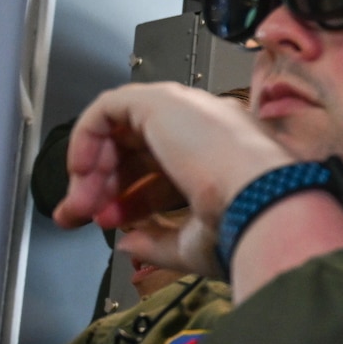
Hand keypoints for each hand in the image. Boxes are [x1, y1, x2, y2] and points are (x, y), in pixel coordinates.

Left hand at [53, 82, 292, 275]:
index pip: (165, 168)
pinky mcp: (162, 101)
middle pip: (138, 147)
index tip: (113, 224)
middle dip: (104, 183)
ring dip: (95, 166)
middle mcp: (206, 128)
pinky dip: (88, 136)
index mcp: (223, 155)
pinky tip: (84, 171)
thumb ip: (158, 241)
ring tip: (82, 203)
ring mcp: (185, 110)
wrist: (261, 201)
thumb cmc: (245, 222)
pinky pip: (109, 108)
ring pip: (122, 127)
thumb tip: (130, 243)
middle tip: (81, 214)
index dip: (131, 197)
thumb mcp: (194, 242)